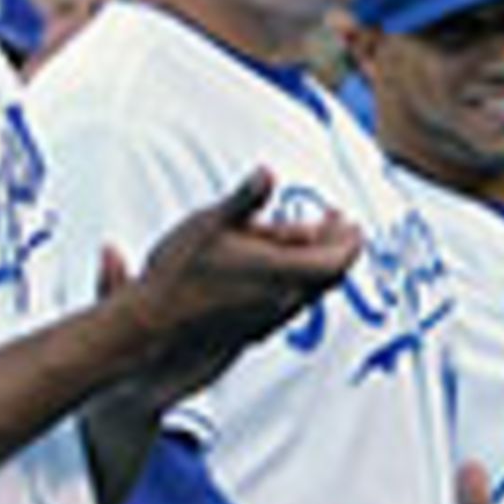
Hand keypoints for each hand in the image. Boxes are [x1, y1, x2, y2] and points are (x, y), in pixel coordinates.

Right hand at [114, 167, 361, 407]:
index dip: (350, 238)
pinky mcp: (254, 330)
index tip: (350, 221)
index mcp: (284, 272)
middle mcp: (285, 300)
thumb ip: (245, 199)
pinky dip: (294, 280)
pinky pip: (288, 303)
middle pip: (328, 275)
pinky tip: (275, 269)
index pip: (339, 259)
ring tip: (305, 239)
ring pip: (309, 291)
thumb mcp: (210, 224)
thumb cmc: (180, 275)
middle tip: (334, 222)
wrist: (153, 330)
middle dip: (335, 245)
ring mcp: (270, 318)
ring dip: (314, 263)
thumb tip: (268, 172)